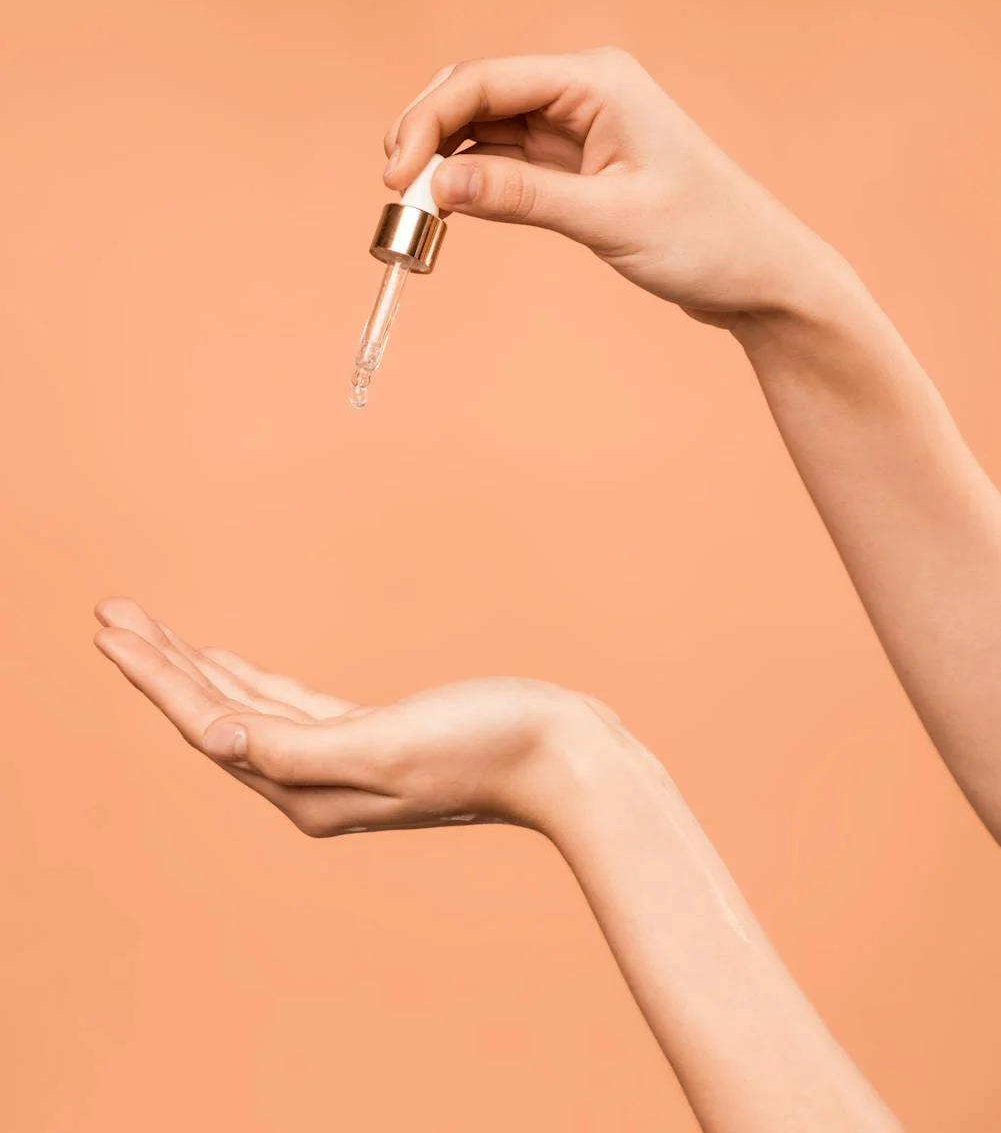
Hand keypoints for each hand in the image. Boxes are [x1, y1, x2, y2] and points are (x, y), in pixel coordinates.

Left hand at [93, 599, 601, 836]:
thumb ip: (298, 749)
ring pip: (244, 707)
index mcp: (306, 788)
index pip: (209, 724)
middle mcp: (311, 783)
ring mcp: (339, 761)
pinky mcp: (368, 738)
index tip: (107, 628)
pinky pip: (284, 707)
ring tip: (149, 629)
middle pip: (213, 714)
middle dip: (159, 664)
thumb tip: (217, 738)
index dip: (154, 675)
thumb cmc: (487, 747)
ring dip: (195, 667)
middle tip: (110, 611)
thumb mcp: (387, 746)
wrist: (566, 758)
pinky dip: (247, 680)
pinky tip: (230, 662)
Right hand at [384, 48, 834, 328]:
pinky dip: (471, 183)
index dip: (428, 122)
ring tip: (414, 212)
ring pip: (484, 128)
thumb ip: (520, 199)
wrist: (760, 276)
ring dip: (444, 162)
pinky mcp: (576, 163)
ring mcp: (578, 126)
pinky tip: (447, 211)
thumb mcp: (609, 220)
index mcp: (597, 80)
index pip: (486, 81)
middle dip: (426, 136)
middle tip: (394, 193)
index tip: (396, 177)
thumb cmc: (706, 239)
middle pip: (476, 95)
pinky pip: (505, 161)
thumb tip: (437, 187)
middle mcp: (584, 90)